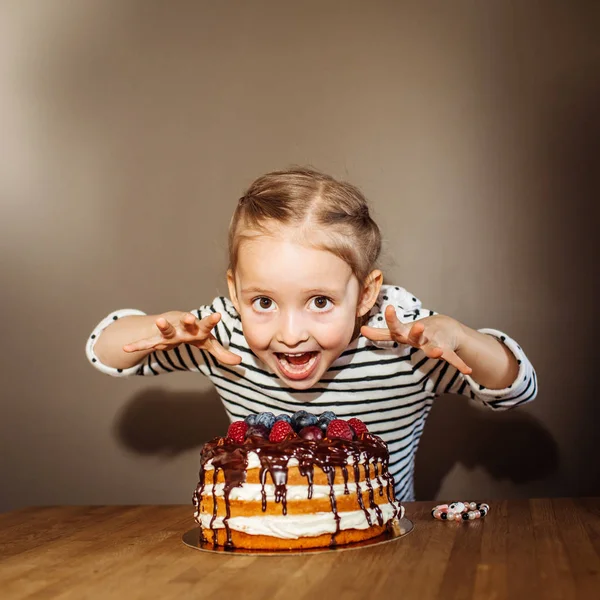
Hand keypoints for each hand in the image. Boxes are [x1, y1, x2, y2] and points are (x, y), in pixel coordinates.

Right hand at [123, 311, 241, 365]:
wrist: (173, 323)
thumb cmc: (192, 333)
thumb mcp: (207, 342)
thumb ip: (221, 352)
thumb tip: (239, 362)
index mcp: (196, 328)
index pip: (206, 324)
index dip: (211, 320)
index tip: (217, 314)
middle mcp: (182, 328)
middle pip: (185, 324)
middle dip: (187, 321)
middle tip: (190, 316)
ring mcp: (168, 332)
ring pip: (165, 330)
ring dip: (162, 326)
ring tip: (159, 321)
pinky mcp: (155, 338)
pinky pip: (146, 343)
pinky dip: (137, 345)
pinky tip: (125, 348)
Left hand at [360, 306, 471, 374]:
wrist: (443, 326)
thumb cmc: (415, 331)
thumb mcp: (398, 332)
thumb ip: (381, 333)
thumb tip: (362, 330)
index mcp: (406, 332)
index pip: (396, 326)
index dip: (392, 318)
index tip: (389, 308)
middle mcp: (421, 336)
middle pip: (417, 336)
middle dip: (417, 332)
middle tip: (418, 325)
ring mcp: (434, 342)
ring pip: (434, 347)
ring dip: (436, 351)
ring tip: (437, 353)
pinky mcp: (446, 350)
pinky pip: (453, 359)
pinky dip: (460, 364)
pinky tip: (467, 371)